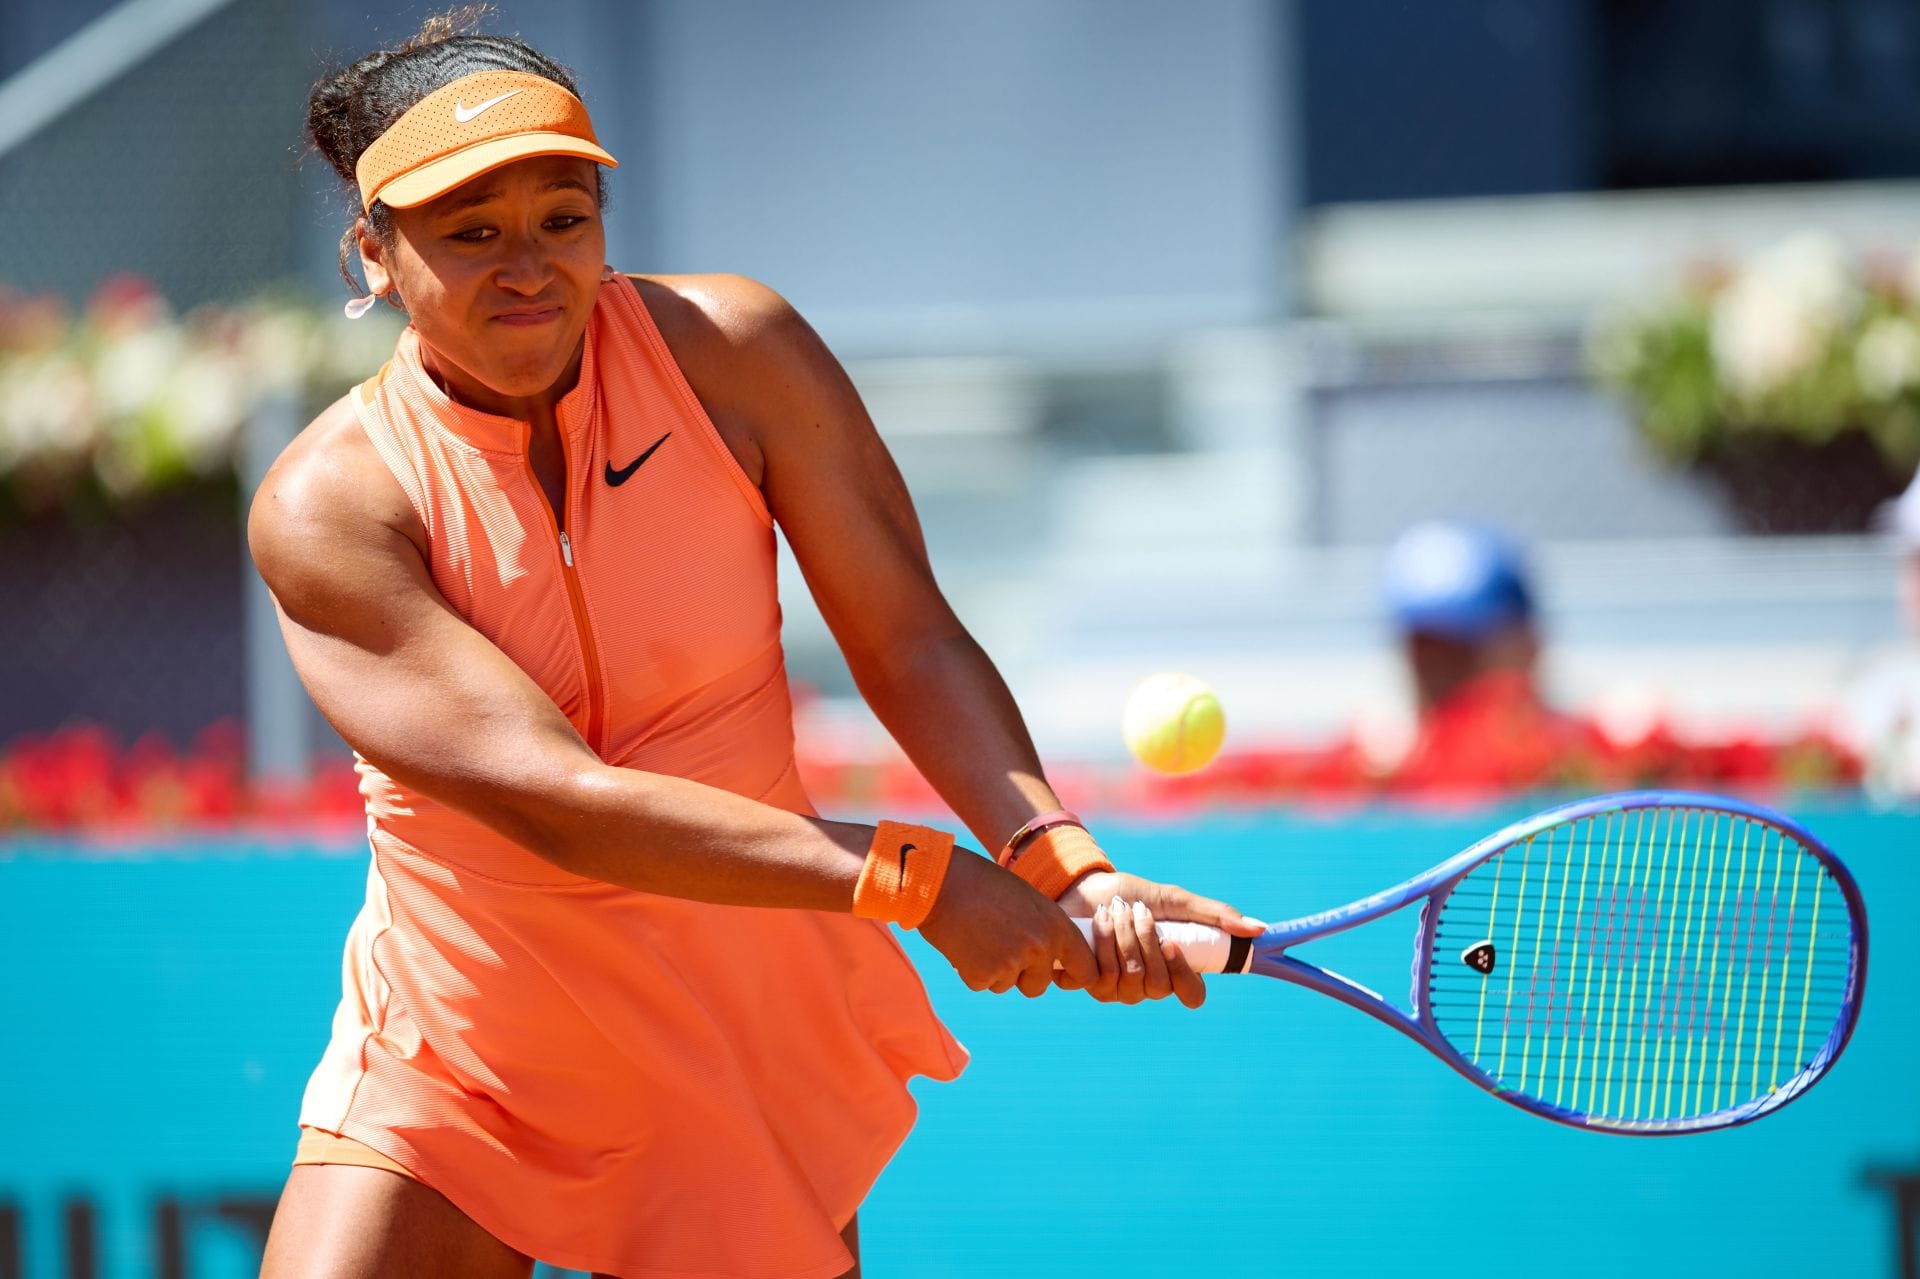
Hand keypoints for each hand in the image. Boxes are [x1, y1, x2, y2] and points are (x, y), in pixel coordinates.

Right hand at [918, 850, 1098, 997]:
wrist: (942, 882)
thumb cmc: (984, 885)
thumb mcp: (1029, 901)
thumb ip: (1046, 929)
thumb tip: (1055, 958)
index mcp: (1057, 927)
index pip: (1085, 970)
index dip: (1073, 977)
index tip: (1060, 977)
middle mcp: (1039, 948)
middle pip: (1039, 985)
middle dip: (1022, 975)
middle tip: (1000, 947)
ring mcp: (1011, 964)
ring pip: (1007, 985)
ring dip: (994, 971)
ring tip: (980, 936)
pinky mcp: (981, 976)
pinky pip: (982, 983)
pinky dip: (972, 969)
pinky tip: (965, 943)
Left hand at [1057, 870, 1264, 1008]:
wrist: (1084, 886)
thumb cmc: (1131, 894)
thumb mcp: (1175, 899)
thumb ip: (1214, 914)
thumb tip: (1259, 928)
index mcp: (1173, 970)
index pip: (1192, 995)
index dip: (1184, 975)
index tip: (1172, 943)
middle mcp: (1147, 986)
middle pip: (1159, 985)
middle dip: (1145, 941)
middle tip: (1137, 910)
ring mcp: (1117, 989)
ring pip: (1129, 979)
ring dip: (1123, 936)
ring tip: (1115, 909)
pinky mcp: (1088, 983)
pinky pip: (1100, 976)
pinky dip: (1101, 940)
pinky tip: (1097, 921)